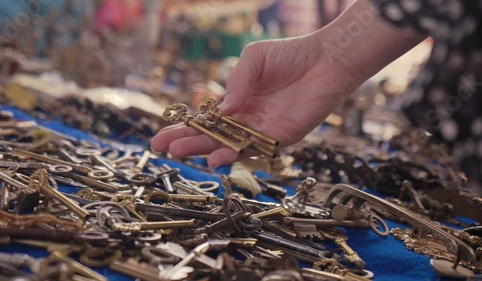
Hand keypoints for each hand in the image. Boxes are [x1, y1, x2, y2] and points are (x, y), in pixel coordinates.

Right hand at [151, 32, 359, 166]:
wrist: (326, 59)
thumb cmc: (290, 55)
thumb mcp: (253, 59)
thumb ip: (236, 82)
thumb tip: (222, 109)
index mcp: (238, 101)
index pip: (206, 119)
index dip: (184, 126)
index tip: (162, 135)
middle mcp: (247, 119)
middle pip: (212, 135)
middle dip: (187, 141)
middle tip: (161, 148)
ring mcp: (262, 130)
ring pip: (229, 145)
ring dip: (205, 150)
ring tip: (181, 152)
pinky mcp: (281, 137)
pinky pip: (255, 149)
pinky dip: (235, 154)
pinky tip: (217, 158)